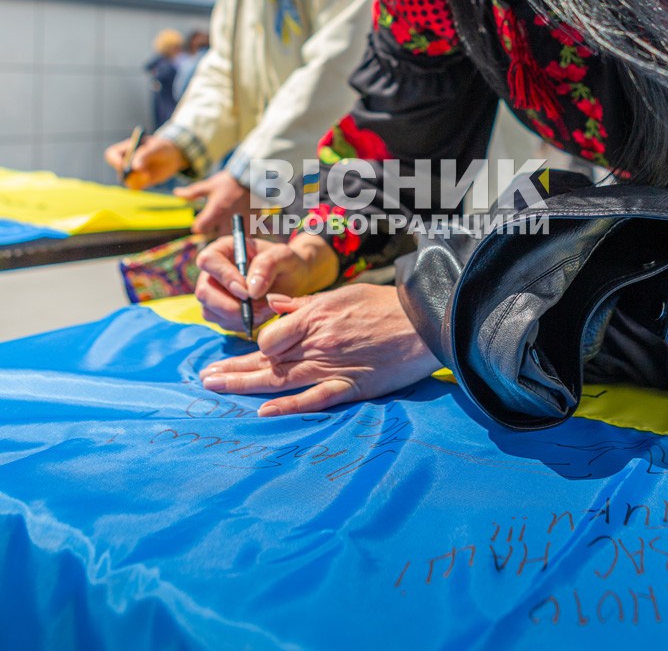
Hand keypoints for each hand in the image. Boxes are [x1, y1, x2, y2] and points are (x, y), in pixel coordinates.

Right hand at [104, 135, 187, 188]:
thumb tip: (135, 167)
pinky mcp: (138, 182)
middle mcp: (125, 161)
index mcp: (126, 148)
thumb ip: (145, 156)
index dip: (115, 161)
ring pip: (127, 181)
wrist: (173, 156)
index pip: (111, 154)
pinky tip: (151, 178)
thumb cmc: (162, 148)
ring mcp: (131, 173)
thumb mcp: (156, 148)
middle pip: (119, 171)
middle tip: (144, 173)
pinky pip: (136, 187)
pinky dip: (143, 185)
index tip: (124, 165)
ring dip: (138, 180)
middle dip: (129, 175)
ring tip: (149, 174)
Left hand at [174, 170, 249, 235]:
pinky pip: (246, 235)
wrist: (252, 177)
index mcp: (214, 212)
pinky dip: (243, 233)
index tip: (200, 222)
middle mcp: (226, 220)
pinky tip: (242, 226)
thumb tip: (176, 193)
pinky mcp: (252, 223)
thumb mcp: (209, 185)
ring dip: (228, 235)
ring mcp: (240, 223)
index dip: (198, 225)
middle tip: (214, 226)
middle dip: (213, 233)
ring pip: (231, 238)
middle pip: (215, 237)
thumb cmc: (229, 181)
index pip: (199, 229)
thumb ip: (192, 192)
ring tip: (228, 228)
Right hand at [194, 232, 338, 331]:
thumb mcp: (284, 256)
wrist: (294, 280)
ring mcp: (214, 293)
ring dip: (240, 317)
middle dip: (232, 306)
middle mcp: (213, 271)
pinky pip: (222, 323)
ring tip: (265, 310)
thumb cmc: (287, 263)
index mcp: (224, 248)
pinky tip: (260, 315)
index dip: (225, 278)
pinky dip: (242, 324)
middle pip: (204, 292)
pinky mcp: (219, 312)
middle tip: (260, 309)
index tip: (247, 293)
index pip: (208, 261)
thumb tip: (250, 290)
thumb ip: (268, 265)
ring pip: (211, 312)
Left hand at [199, 284, 440, 414]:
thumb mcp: (342, 294)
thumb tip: (275, 305)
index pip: (269, 336)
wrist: (424, 322)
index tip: (246, 355)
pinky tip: (263, 412)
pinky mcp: (352, 387)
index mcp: (314, 317)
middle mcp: (317, 342)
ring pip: (280, 379)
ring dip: (245, 385)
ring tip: (216, 388)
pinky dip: (289, 407)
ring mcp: (332, 366)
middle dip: (233, 369)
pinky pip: (315, 399)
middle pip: (266, 360)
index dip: (255, 347)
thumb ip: (306, 304)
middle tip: (204, 377)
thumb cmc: (384, 305)